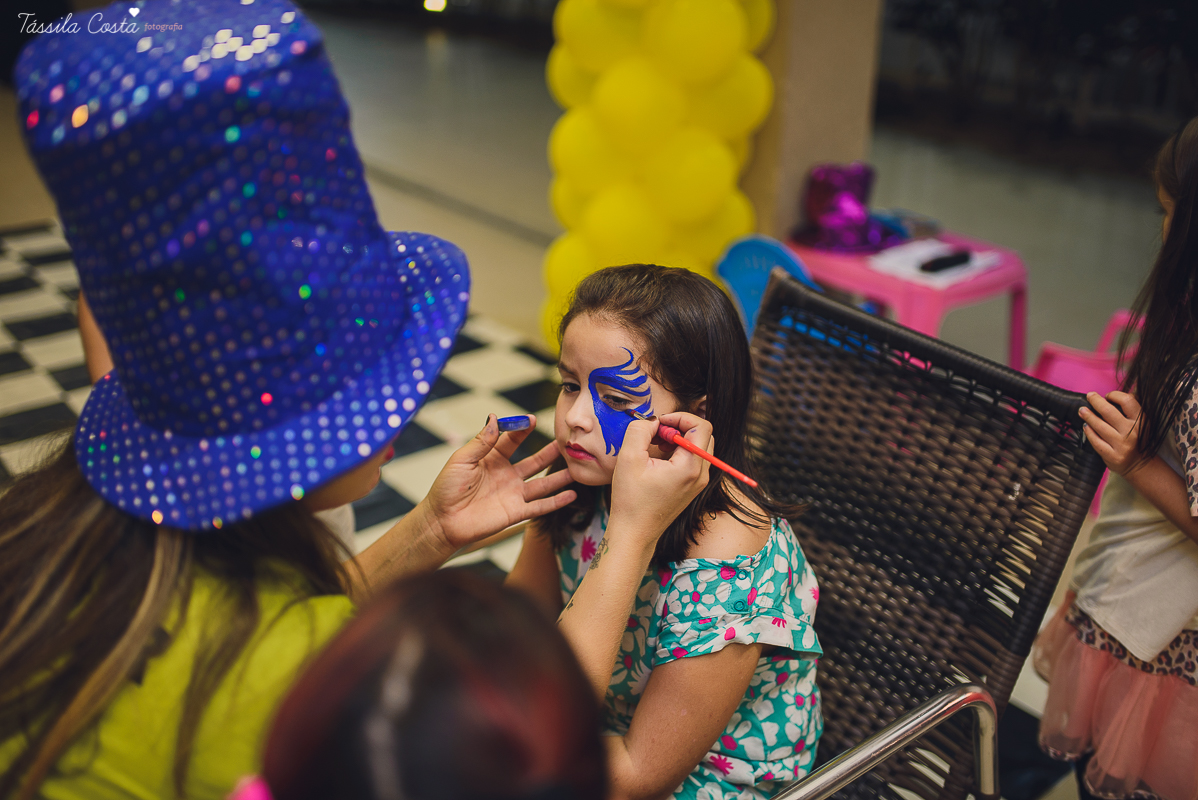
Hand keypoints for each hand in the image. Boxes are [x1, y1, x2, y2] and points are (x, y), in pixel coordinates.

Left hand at [424, 414, 576, 550]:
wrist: (442, 521)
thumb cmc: (446, 489)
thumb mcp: (462, 460)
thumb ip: (481, 441)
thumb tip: (494, 417)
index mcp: (492, 459)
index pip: (512, 440)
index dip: (522, 429)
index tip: (532, 419)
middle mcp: (506, 475)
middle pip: (534, 461)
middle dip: (550, 451)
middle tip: (567, 441)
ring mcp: (513, 494)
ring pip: (542, 483)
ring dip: (559, 476)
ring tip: (576, 468)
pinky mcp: (516, 512)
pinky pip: (540, 506)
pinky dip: (556, 501)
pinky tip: (571, 494)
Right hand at [608, 411, 711, 545]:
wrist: (634, 533)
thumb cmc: (630, 499)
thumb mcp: (628, 458)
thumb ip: (640, 430)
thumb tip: (653, 421)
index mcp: (690, 467)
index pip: (701, 426)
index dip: (680, 417)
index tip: (659, 422)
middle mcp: (701, 475)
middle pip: (703, 435)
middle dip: (680, 426)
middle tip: (657, 433)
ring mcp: (699, 483)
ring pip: (699, 446)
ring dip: (679, 438)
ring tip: (656, 445)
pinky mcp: (693, 488)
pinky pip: (694, 460)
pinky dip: (679, 452)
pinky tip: (659, 458)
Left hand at [1080, 390, 1142, 475]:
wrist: (1140, 464)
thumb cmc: (1137, 439)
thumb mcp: (1141, 423)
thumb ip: (1131, 409)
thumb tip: (1115, 395)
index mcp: (1141, 421)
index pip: (1127, 401)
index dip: (1115, 395)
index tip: (1108, 396)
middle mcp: (1132, 432)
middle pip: (1109, 411)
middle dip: (1096, 401)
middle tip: (1089, 396)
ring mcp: (1121, 445)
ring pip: (1099, 426)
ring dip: (1088, 416)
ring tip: (1082, 410)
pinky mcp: (1112, 455)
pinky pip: (1096, 441)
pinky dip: (1089, 432)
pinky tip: (1086, 426)